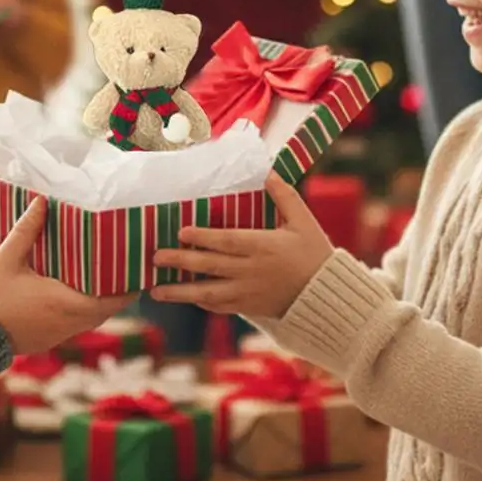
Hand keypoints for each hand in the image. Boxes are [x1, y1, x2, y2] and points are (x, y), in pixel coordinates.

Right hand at [0, 197, 134, 352]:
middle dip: (118, 289)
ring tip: (106, 273)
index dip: (129, 286)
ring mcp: (59, 334)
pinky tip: (79, 289)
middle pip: (107, 308)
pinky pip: (77, 323)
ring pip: (92, 317)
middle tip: (124, 264)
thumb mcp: (5, 259)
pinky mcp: (49, 340)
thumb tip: (42, 201)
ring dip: (101, 299)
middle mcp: (69, 322)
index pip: (112, 299)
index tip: (138, 268)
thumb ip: (25, 230)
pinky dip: (85, 308)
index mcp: (65, 303)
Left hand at [148, 173, 335, 318]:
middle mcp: (251, 271)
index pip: (227, 241)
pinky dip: (201, 302)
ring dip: (180, 292)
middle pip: (210, 266)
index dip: (203, 237)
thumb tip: (268, 173)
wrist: (326, 297)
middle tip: (156, 256)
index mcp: (263, 247)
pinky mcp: (249, 307)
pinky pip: (220, 306)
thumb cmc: (315, 255)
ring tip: (155, 290)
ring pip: (208, 293)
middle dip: (180, 262)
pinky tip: (186, 298)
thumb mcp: (304, 221)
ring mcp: (248, 292)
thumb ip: (285, 196)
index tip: (182, 232)